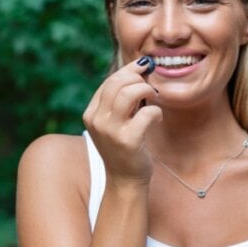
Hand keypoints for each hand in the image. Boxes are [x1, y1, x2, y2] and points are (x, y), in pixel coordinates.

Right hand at [82, 57, 161, 185]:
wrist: (125, 180)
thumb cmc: (124, 147)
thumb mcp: (115, 121)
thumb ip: (120, 98)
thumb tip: (141, 67)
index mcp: (91, 113)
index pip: (109, 81)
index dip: (129, 71)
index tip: (144, 68)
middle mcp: (97, 121)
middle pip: (117, 83)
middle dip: (139, 79)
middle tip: (151, 88)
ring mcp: (111, 131)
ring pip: (130, 93)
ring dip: (147, 91)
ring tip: (154, 99)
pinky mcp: (128, 141)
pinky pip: (146, 113)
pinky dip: (156, 111)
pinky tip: (156, 117)